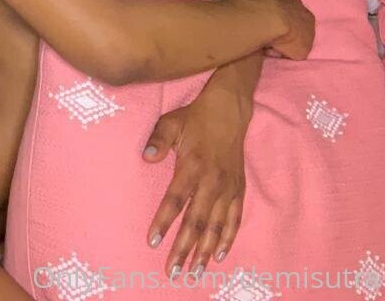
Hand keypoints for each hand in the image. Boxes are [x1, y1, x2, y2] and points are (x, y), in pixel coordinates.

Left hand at [142, 87, 248, 279]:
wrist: (229, 111)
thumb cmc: (194, 118)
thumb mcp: (171, 122)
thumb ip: (158, 139)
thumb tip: (146, 156)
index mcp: (193, 166)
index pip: (176, 200)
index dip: (164, 222)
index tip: (153, 241)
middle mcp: (212, 182)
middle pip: (196, 222)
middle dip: (184, 249)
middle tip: (173, 271)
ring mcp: (228, 188)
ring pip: (216, 227)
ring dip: (204, 251)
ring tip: (194, 272)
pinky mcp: (238, 190)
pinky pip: (234, 220)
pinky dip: (227, 239)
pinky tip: (218, 256)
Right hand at [243, 0, 314, 59]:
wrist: (268, 19)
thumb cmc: (261, 1)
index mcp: (297, 5)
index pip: (290, 14)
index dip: (278, 19)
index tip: (266, 21)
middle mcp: (307, 20)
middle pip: (296, 30)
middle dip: (283, 33)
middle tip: (266, 33)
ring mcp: (308, 36)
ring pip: (293, 43)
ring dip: (282, 44)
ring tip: (266, 42)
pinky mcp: (303, 52)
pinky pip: (290, 55)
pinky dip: (280, 54)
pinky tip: (268, 49)